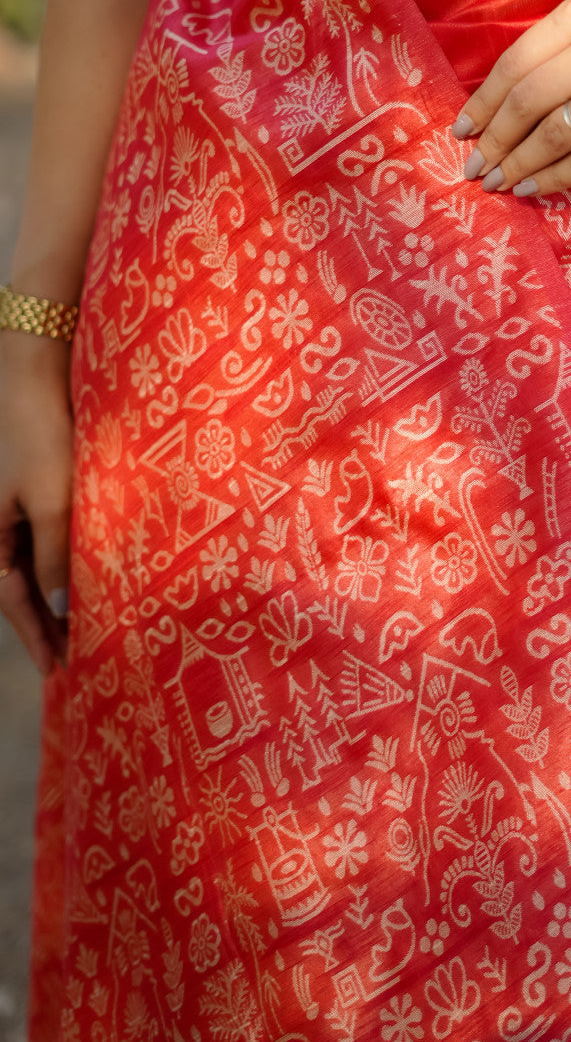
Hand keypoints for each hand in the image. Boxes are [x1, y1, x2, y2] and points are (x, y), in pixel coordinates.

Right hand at [0, 336, 72, 674]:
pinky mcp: (33, 485)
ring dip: (58, 592)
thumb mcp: (51, 500)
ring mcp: (12, 504)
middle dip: (46, 622)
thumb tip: (60, 603)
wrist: (31, 371)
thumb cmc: (39, 434)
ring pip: (34, 562)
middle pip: (20, 586)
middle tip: (75, 658)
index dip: (36, 635)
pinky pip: (45, 534)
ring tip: (86, 624)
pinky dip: (64, 559)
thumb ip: (55, 554)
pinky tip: (87, 571)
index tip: (59, 669)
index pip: (11, 600)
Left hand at [452, 0, 570, 196]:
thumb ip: (559, 51)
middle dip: (494, 141)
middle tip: (476, 168)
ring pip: (553, 135)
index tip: (463, 130)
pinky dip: (555, 178)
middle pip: (526, 101)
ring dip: (519, 165)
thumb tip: (497, 105)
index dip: (483, 102)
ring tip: (500, 183)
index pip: (515, 62)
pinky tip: (535, 188)